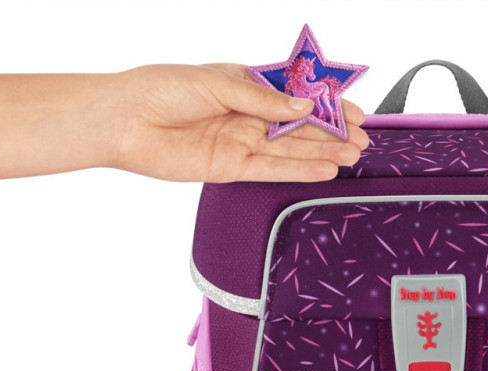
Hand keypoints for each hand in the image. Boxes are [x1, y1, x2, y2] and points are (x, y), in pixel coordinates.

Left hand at [113, 63, 368, 181]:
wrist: (124, 122)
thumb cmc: (161, 89)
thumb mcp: (217, 83)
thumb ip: (262, 100)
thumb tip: (302, 108)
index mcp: (245, 84)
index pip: (296, 95)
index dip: (326, 104)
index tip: (354, 112)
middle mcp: (248, 114)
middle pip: (299, 126)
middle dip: (332, 133)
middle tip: (362, 141)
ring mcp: (242, 142)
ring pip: (291, 150)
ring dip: (322, 154)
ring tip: (352, 158)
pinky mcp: (232, 169)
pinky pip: (272, 170)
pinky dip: (298, 171)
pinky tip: (323, 171)